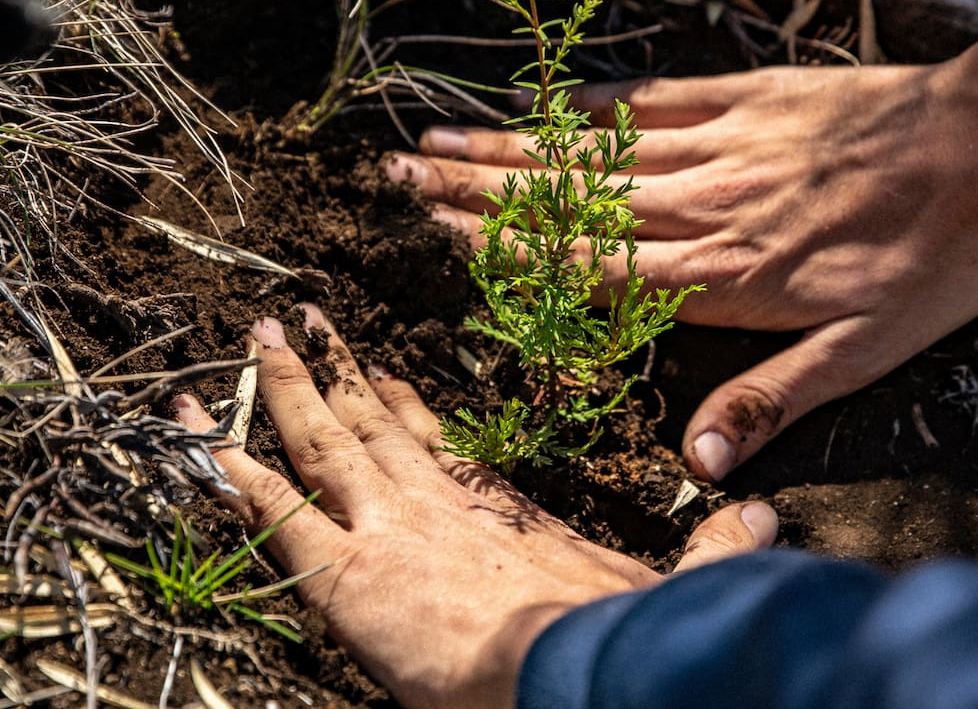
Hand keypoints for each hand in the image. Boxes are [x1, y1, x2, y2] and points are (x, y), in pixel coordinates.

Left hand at [173, 304, 776, 708]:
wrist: (580, 671)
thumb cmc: (621, 636)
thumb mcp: (675, 586)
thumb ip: (715, 545)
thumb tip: (767, 513)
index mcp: (502, 510)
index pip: (442, 444)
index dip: (406, 405)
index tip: (380, 368)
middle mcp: (438, 503)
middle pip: (373, 425)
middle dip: (334, 372)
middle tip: (299, 322)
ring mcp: (388, 530)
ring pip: (322, 446)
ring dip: (283, 393)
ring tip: (252, 343)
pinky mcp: (347, 574)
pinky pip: (274, 516)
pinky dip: (230, 474)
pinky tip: (194, 439)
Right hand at [385, 13, 977, 480]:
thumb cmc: (929, 259)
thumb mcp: (863, 352)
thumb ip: (772, 398)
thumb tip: (698, 459)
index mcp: (721, 277)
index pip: (589, 267)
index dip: (508, 253)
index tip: (439, 235)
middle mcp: (703, 207)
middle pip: (570, 201)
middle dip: (478, 188)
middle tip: (403, 171)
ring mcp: (721, 146)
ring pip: (599, 151)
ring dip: (518, 143)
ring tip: (447, 135)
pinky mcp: (748, 99)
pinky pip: (658, 100)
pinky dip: (601, 102)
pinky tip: (557, 101)